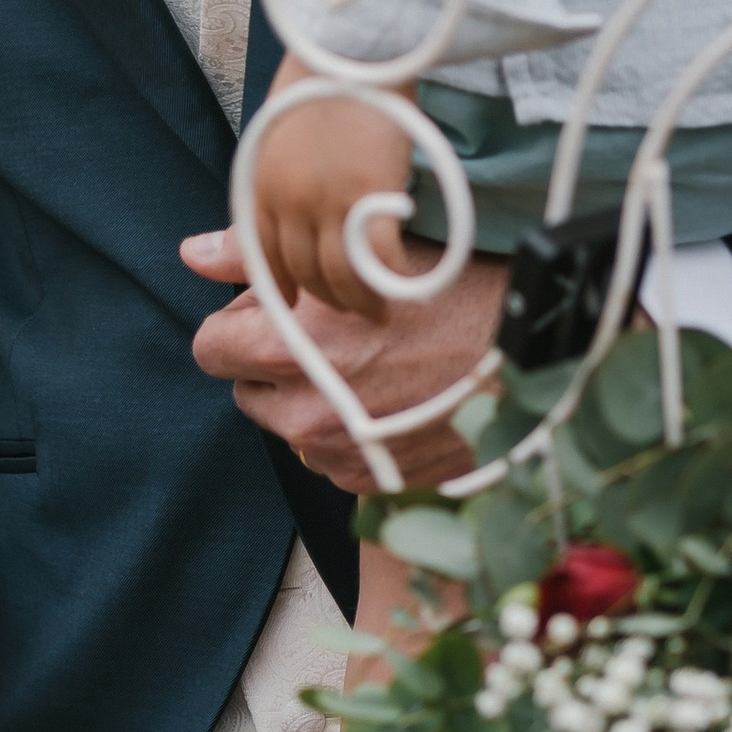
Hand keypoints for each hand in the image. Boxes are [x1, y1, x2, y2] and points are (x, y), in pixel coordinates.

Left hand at [185, 226, 505, 493]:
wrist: (542, 350)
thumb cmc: (455, 283)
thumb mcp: (351, 249)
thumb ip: (258, 254)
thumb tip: (190, 254)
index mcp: (288, 350)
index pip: (210, 348)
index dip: (238, 323)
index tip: (274, 311)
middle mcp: (307, 413)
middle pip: (248, 389)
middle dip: (272, 362)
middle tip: (327, 333)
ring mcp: (343, 455)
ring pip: (291, 428)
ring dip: (310, 400)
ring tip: (369, 364)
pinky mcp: (378, 482)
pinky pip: (334, 460)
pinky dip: (349, 434)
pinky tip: (392, 399)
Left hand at [247, 73, 421, 322]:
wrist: (351, 50)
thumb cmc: (319, 83)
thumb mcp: (273, 137)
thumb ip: (265, 188)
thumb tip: (212, 245)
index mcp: (259, 185)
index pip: (261, 255)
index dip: (278, 286)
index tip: (293, 303)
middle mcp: (287, 200)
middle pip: (302, 271)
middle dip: (324, 299)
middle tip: (349, 309)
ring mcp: (326, 201)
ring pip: (337, 276)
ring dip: (357, 300)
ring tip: (376, 309)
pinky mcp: (368, 196)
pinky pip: (376, 260)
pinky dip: (388, 281)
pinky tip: (399, 287)